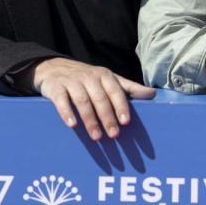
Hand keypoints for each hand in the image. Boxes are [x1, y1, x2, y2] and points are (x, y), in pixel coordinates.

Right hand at [19, 57, 154, 140]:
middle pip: (100, 98)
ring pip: (82, 101)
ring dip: (90, 119)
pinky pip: (61, 100)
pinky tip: (72, 125)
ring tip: (96, 136)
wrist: (54, 68)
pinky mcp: (55, 87)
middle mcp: (88, 77)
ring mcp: (71, 81)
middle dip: (107, 117)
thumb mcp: (108, 79)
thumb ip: (128, 88)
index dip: (121, 106)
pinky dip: (67, 112)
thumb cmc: (87, 78)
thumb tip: (152, 93)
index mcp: (104, 76)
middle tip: (113, 135)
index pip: (115, 91)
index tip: (126, 122)